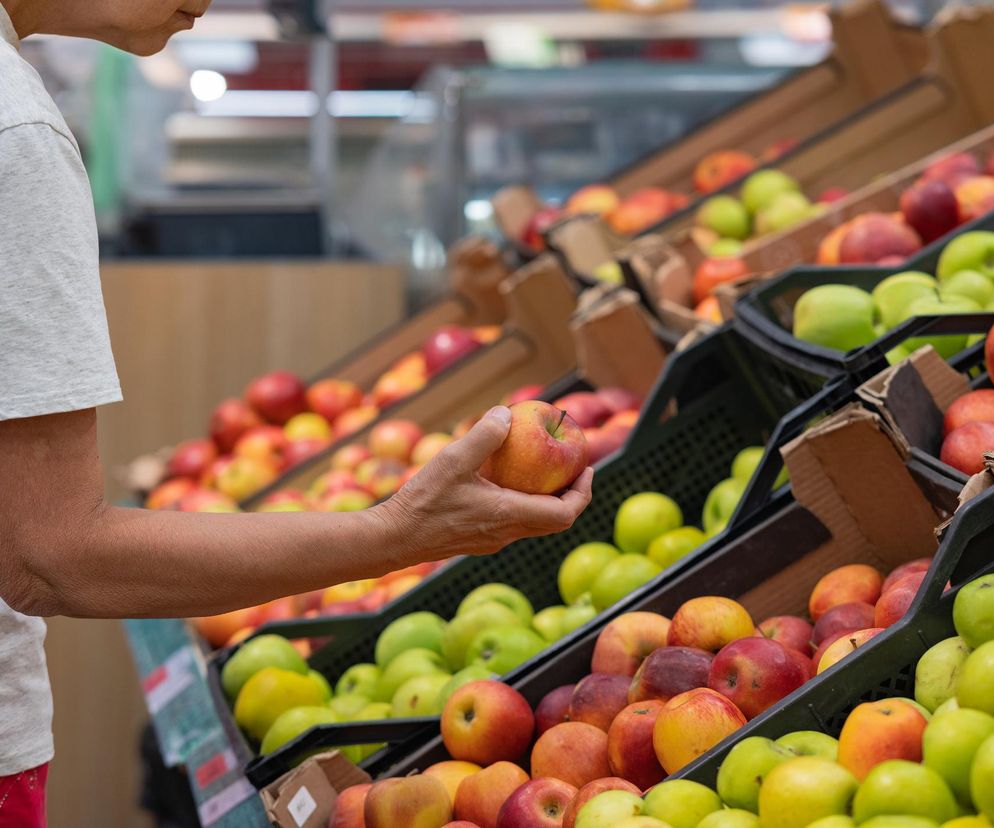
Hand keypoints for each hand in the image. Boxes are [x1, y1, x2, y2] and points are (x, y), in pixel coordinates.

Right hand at [376, 406, 592, 562]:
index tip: (587, 469)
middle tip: (574, 469)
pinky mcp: (479, 540)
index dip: (583, 492)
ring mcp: (493, 540)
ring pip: (535, 524)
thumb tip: (506, 413)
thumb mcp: (453, 459)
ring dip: (548, 501)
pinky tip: (506, 481)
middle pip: (556, 522)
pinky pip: (515, 523)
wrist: (393, 539)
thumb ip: (484, 435)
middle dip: (571, 496)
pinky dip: (524, 504)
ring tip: (544, 471)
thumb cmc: (422, 501)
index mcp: (509, 515)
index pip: (565, 514)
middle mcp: (507, 533)